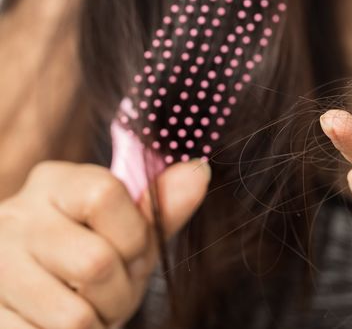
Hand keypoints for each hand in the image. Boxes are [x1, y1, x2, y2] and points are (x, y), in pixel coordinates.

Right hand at [0, 160, 209, 327]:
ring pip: (73, 316)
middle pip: (96, 263)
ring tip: (86, 310)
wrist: (29, 298)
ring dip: (95, 324)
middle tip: (111, 293)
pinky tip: (56, 323)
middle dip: (120, 292)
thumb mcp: (129, 233)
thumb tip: (200, 170)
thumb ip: (162, 208)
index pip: (105, 195)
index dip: (134, 236)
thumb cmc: (89, 259)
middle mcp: (16, 216)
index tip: (133, 253)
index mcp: (56, 184)